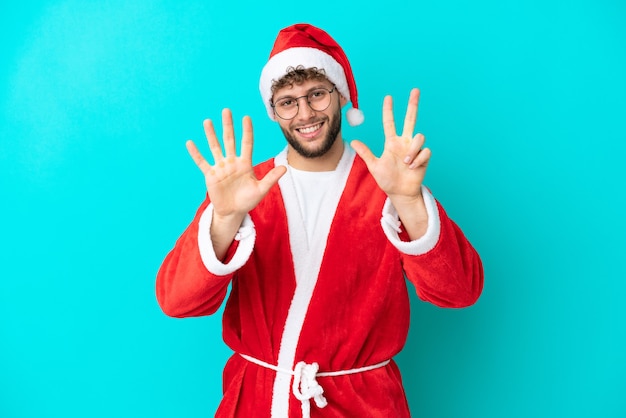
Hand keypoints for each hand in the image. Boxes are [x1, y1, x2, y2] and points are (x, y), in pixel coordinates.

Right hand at [187, 109, 285, 218]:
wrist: (233, 212)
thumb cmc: (248, 200)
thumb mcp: (261, 190)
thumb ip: (271, 178)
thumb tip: (285, 168)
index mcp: (245, 163)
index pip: (246, 143)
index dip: (247, 131)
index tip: (246, 117)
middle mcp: (232, 162)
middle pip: (229, 140)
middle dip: (228, 126)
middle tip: (226, 110)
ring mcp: (220, 167)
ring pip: (215, 147)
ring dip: (211, 135)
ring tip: (207, 121)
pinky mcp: (210, 175)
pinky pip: (202, 162)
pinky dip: (196, 153)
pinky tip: (190, 143)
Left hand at [351, 89, 430, 238]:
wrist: (400, 193)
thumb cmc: (387, 180)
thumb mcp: (374, 166)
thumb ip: (365, 153)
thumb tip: (353, 141)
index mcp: (392, 142)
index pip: (390, 122)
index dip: (389, 110)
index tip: (388, 97)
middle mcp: (404, 142)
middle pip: (410, 119)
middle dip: (413, 104)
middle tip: (415, 90)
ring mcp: (415, 149)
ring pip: (419, 137)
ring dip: (412, 149)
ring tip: (406, 162)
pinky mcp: (424, 157)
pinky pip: (425, 151)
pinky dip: (418, 159)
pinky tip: (412, 167)